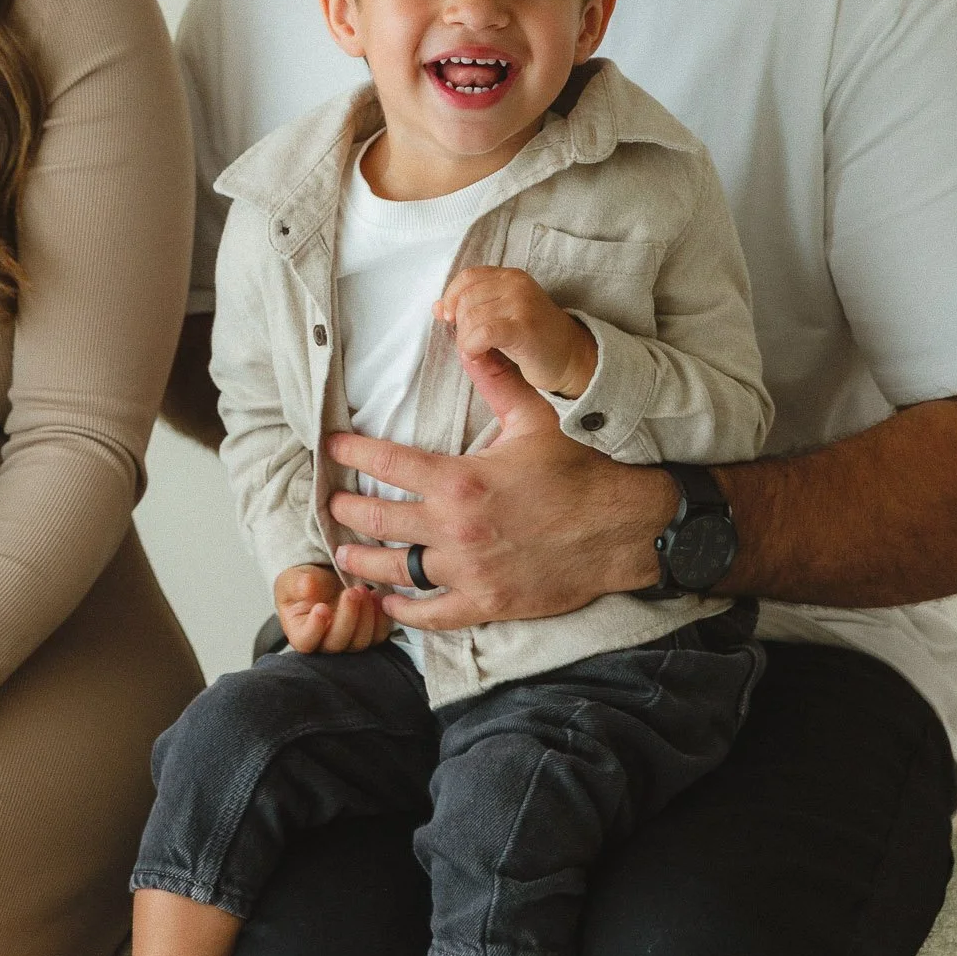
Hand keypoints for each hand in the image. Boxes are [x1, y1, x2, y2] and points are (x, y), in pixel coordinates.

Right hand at [273, 563, 387, 653]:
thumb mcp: (293, 578)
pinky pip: (379, 635)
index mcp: (301, 633)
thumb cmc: (304, 582)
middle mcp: (325, 642)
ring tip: (364, 590)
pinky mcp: (368, 635)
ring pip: (360, 642)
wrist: (326, 578)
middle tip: (352, 592)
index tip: (321, 607)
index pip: (305, 641)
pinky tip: (377, 597)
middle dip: (347, 617)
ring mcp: (348, 641)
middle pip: (337, 642)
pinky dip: (381, 618)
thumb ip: (296, 583)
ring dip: (365, 617)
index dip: (314, 628)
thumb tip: (306, 586)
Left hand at [324, 352, 672, 630]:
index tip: (333, 448)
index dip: (352, 454)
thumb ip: (496, 382)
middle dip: (347, 510)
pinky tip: (386, 601)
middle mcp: (456, 528)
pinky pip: (432, 613)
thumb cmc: (580, 471)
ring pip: (396, 569)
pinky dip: (404, 610)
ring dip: (363, 560)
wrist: (624, 529)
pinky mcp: (487, 603)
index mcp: (460, 480)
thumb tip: (471, 342)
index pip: (387, 464)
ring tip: (343, 552)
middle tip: (331, 504)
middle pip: (379, 520)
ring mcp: (469, 571)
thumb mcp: (537, 419)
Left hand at [434, 266, 596, 398]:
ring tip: (476, 351)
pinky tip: (477, 354)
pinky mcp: (524, 327)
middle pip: (467, 299)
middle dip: (459, 324)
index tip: (448, 318)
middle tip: (469, 342)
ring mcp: (522, 303)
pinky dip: (473, 346)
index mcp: (510, 276)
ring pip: (472, 317)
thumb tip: (437, 308)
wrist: (571, 357)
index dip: (451, 297)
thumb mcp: (500, 315)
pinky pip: (484, 333)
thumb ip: (471, 307)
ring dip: (465, 339)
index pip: (467, 277)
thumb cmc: (532, 337)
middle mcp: (517, 284)